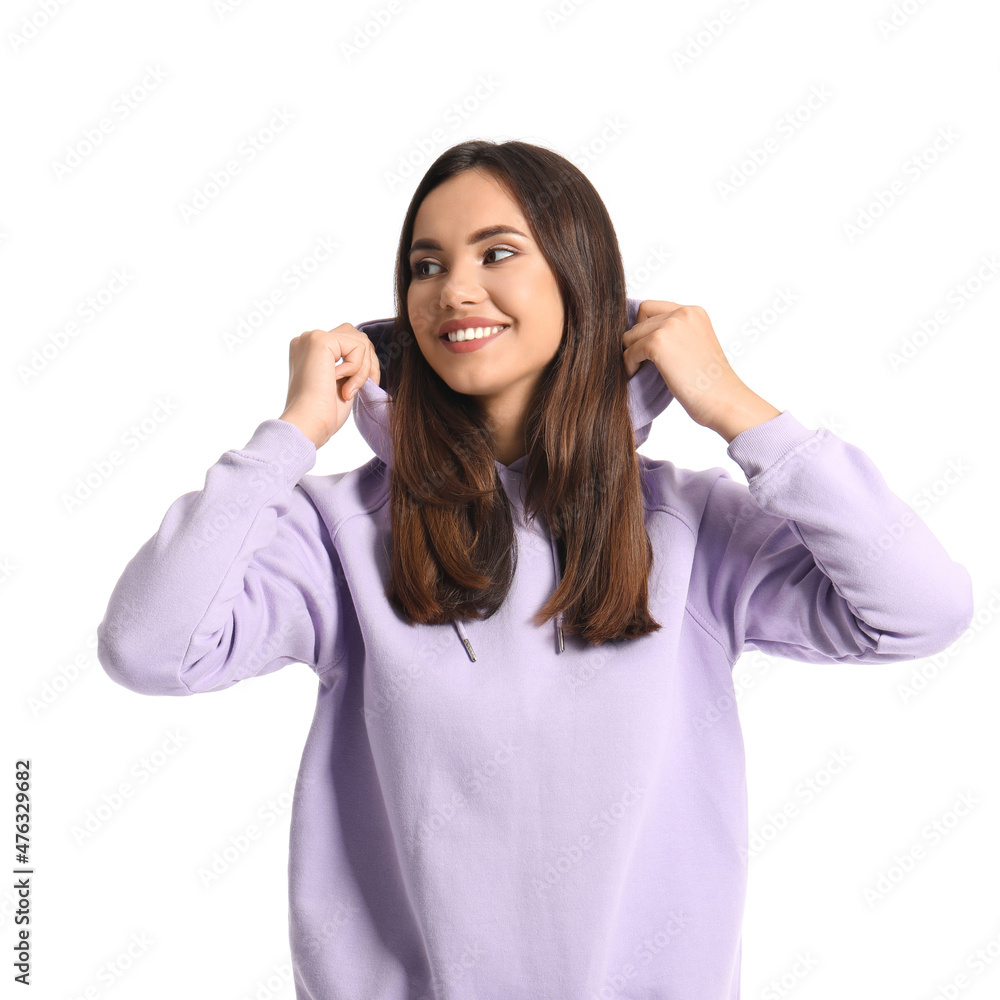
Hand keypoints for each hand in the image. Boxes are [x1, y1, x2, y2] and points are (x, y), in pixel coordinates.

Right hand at [279, 324, 380, 448]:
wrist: (308, 425)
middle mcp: (307, 339)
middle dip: (369, 364)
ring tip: (349, 391)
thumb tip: (370, 354)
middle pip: (356, 337)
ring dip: (363, 370)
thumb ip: (350, 364)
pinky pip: (358, 347)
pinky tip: (343, 387)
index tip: (359, 388)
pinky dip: (358, 370)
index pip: (348, 342)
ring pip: (361, 341)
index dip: (363, 364)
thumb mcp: (340, 382)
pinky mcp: (320, 340)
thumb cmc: (323, 413)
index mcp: (309, 349)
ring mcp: (312, 337)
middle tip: (364, 388)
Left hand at [623, 299, 780, 440]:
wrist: (723, 399)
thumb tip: (639, 336)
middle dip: (636, 342)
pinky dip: (629, 365)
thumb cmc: (710, 383)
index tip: (643, 347)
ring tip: (639, 370)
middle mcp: (683, 313)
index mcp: (693, 312)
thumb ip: (674, 334)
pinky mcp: (658, 343)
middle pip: (639, 320)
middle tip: (639, 362)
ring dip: (631, 353)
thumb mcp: (695, 346)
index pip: (651, 308)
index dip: (643, 327)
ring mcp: (670, 326)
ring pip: (631, 335)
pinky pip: (629, 351)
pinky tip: (636, 375)